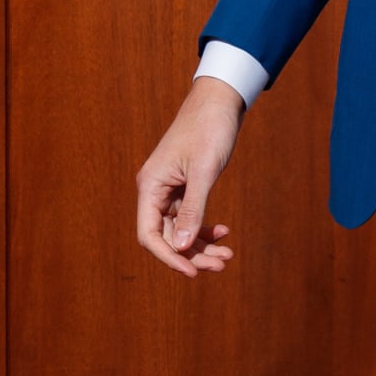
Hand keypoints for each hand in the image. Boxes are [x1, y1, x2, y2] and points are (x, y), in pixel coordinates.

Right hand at [136, 78, 244, 276]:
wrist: (220, 102)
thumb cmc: (209, 130)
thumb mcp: (204, 172)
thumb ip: (192, 210)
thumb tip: (179, 248)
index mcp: (150, 186)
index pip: (149, 235)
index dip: (168, 257)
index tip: (193, 272)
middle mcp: (154, 191)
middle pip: (166, 237)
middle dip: (192, 254)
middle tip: (222, 264)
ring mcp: (169, 190)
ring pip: (179, 231)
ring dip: (200, 246)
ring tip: (227, 255)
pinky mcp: (184, 188)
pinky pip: (188, 218)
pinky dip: (204, 228)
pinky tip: (223, 231)